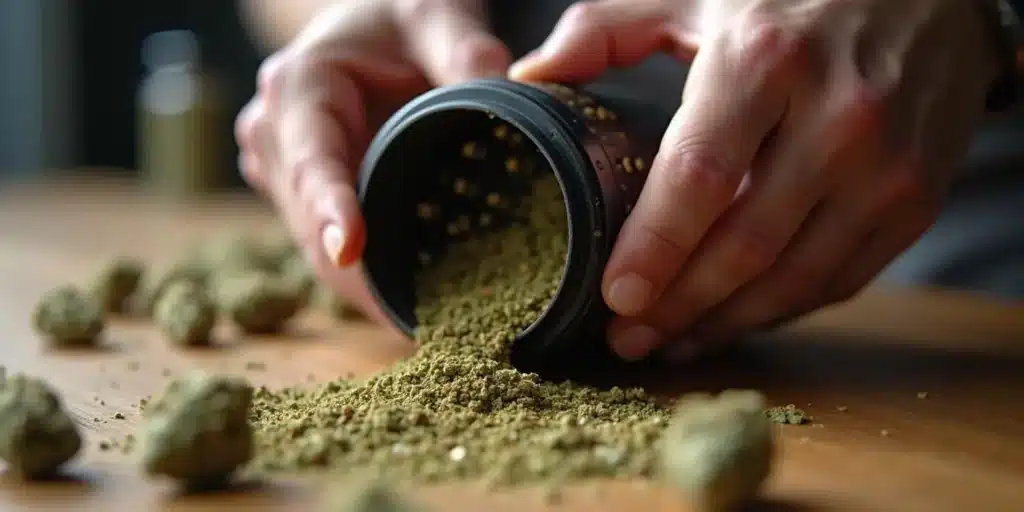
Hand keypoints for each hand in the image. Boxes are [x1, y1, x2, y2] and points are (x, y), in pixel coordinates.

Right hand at [236, 0, 510, 322]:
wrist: (373, 29)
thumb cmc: (400, 16)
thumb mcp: (434, 14)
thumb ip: (464, 48)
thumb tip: (509, 90)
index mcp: (299, 90)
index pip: (310, 159)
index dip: (330, 208)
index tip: (349, 251)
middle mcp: (276, 136)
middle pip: (310, 224)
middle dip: (362, 276)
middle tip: (425, 319)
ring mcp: (284, 174)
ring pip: (317, 251)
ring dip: (367, 291)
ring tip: (427, 325)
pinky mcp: (304, 200)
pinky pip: (333, 249)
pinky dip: (372, 279)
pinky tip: (416, 304)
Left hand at [510, 0, 1001, 360]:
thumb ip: (605, 30)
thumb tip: (529, 75)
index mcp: (764, 60)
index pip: (698, 178)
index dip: (653, 249)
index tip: (613, 299)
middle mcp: (836, 118)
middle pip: (743, 245)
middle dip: (676, 306)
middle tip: (625, 337)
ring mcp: (886, 167)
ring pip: (794, 278)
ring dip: (724, 323)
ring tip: (669, 342)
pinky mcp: (916, 200)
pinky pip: (840, 280)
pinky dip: (780, 310)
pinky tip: (732, 319)